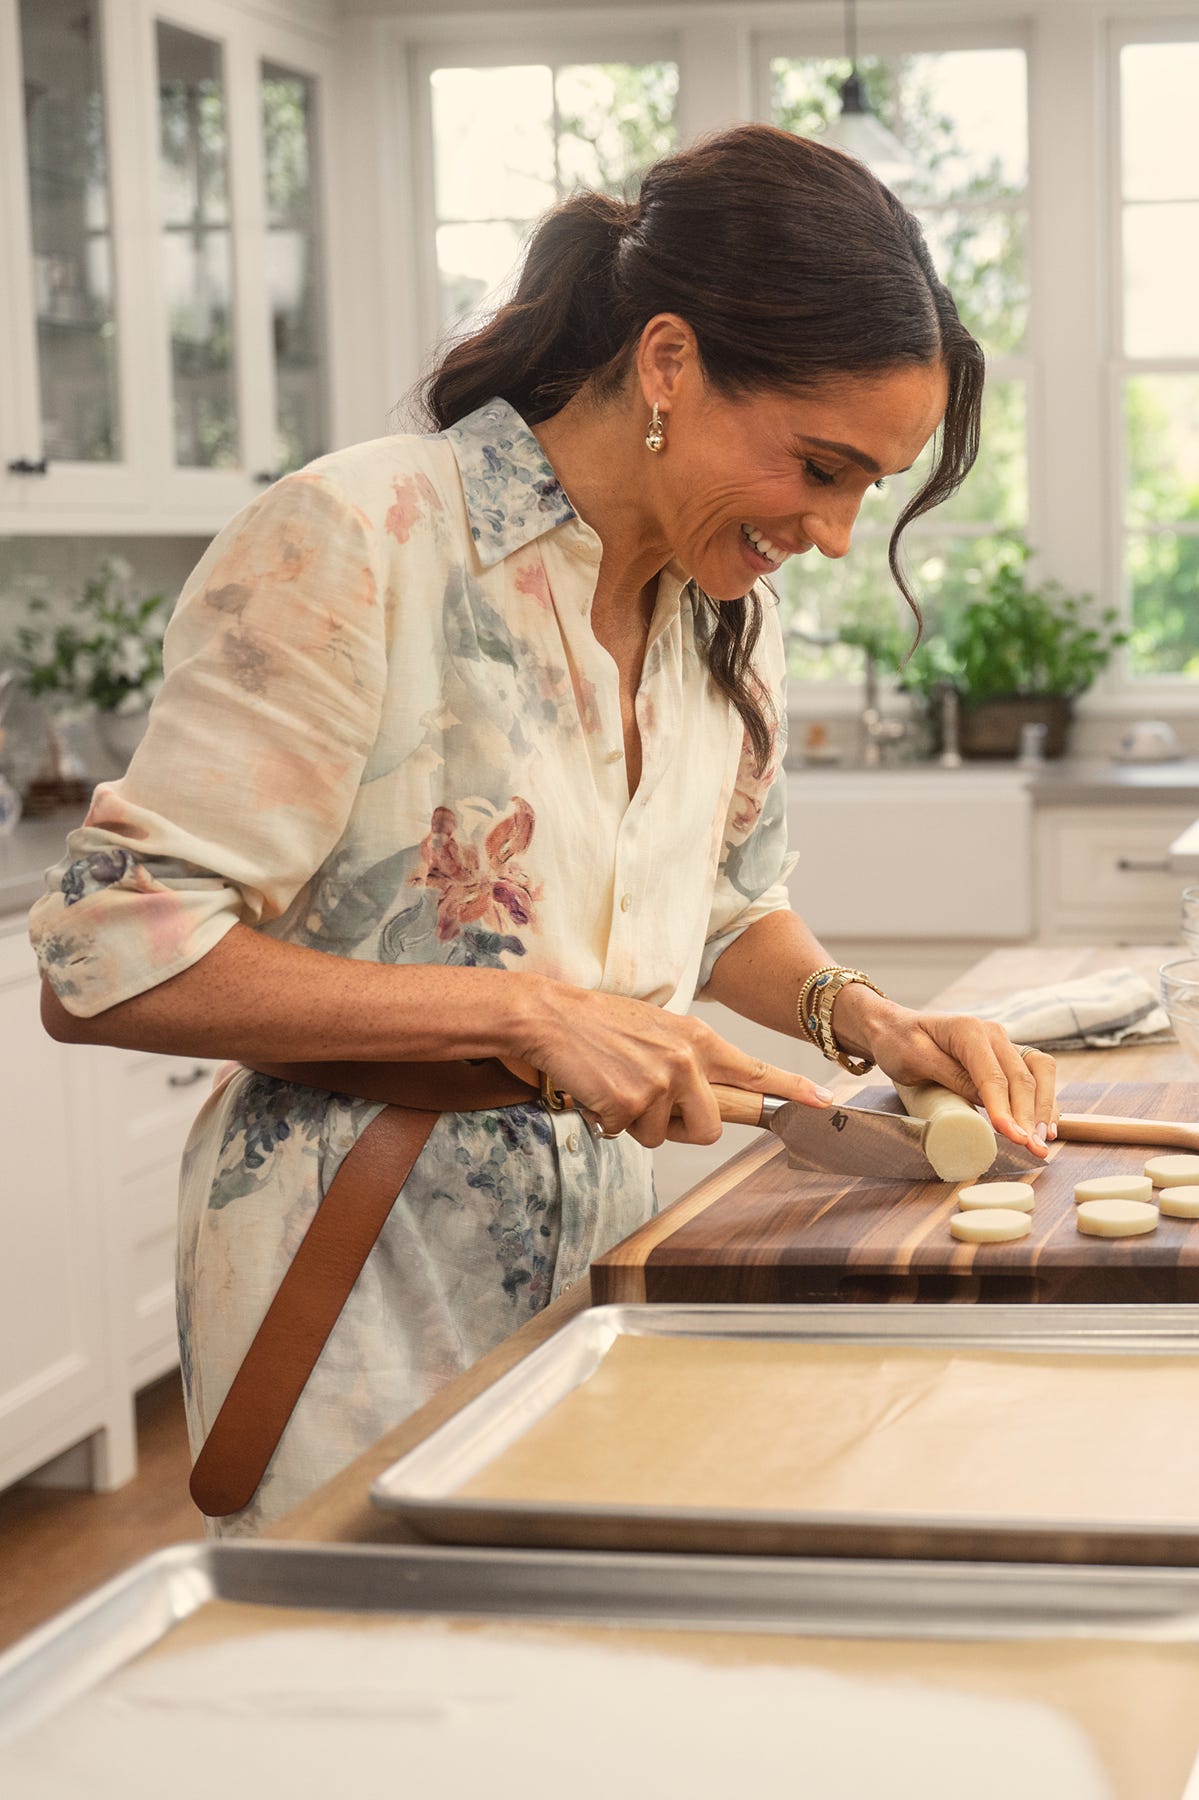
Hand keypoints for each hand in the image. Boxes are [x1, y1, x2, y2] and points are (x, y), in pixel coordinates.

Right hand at [518, 979, 834, 1148]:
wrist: (552, 1017)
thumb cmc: (601, 1024)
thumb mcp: (658, 1029)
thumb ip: (690, 1058)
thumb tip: (707, 1097)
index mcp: (698, 1039)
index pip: (755, 1070)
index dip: (792, 1090)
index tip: (823, 1102)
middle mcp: (688, 1060)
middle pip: (711, 1128)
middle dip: (683, 1129)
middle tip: (651, 1104)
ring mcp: (661, 1082)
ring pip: (664, 1136)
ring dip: (639, 1124)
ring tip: (616, 1086)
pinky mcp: (631, 1102)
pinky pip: (628, 1135)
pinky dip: (609, 1122)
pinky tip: (597, 1090)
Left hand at [834, 987, 1057, 1156]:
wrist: (894, 1029)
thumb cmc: (900, 1043)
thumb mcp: (915, 1060)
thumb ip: (951, 1076)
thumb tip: (986, 1101)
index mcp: (968, 1030)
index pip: (993, 1076)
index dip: (1004, 1108)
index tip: (1012, 1136)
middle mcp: (993, 1034)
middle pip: (1022, 1077)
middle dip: (1031, 1116)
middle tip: (1034, 1149)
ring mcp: (1003, 1044)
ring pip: (1039, 1073)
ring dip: (1045, 1108)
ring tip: (1043, 1141)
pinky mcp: (1006, 1057)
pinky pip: (1035, 1075)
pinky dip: (1044, 1099)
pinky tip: (1046, 1125)